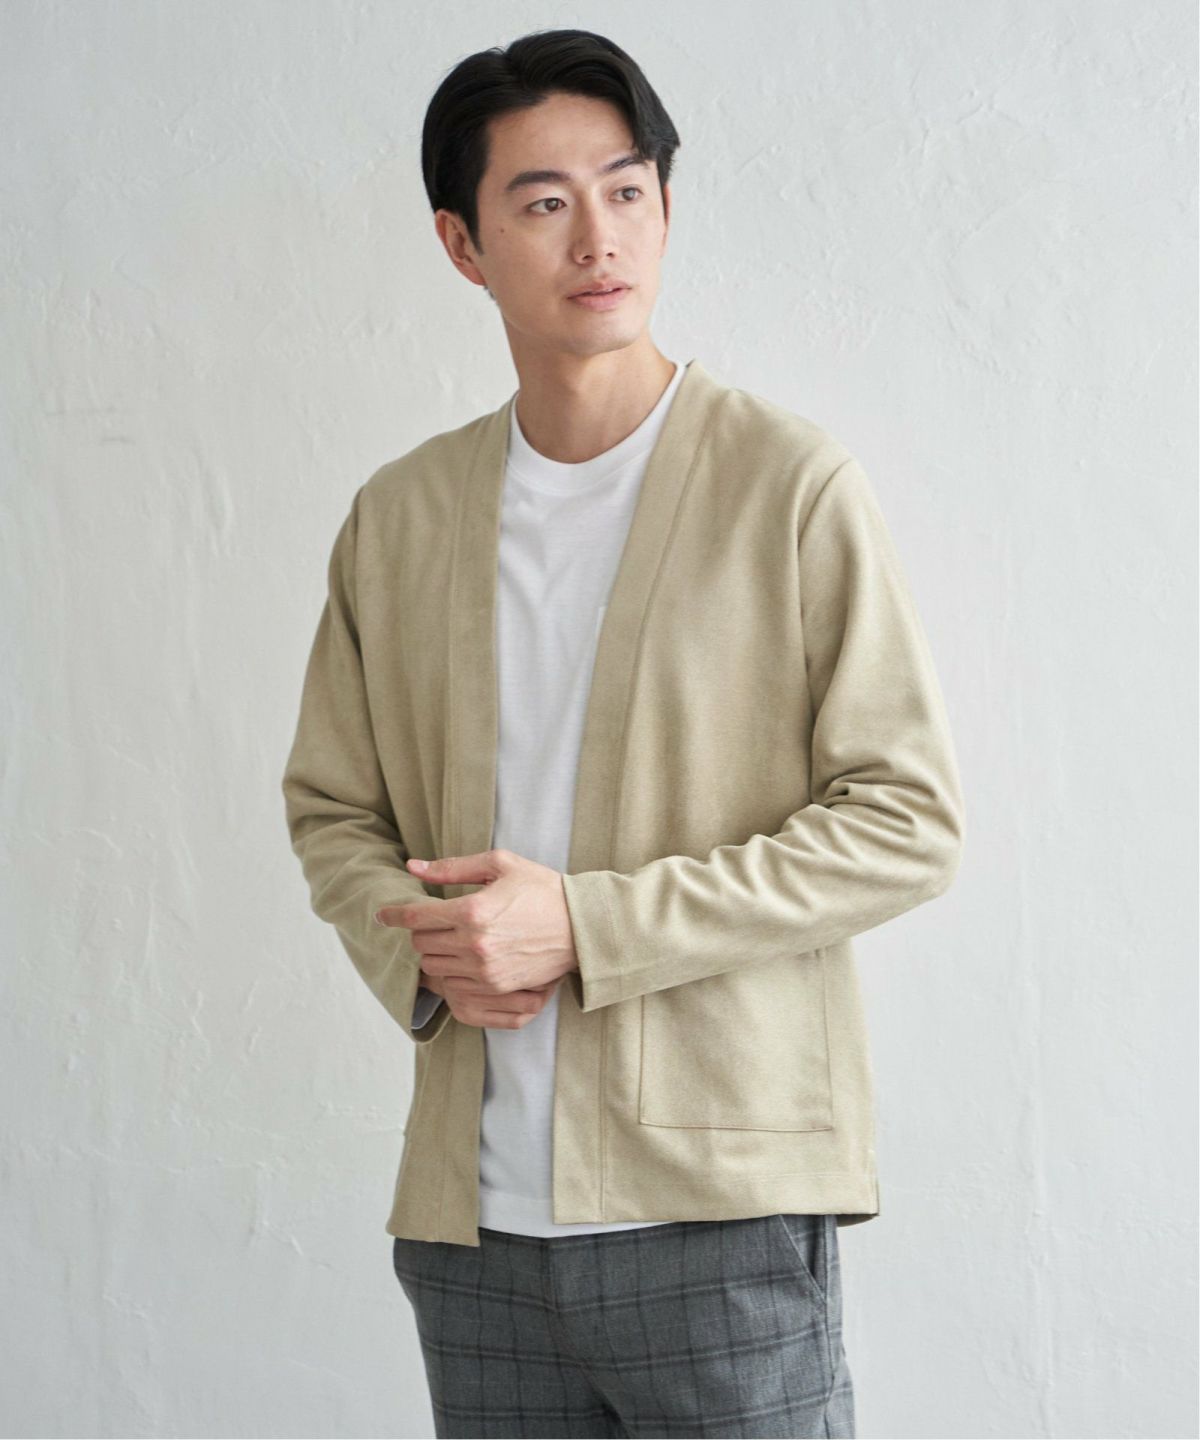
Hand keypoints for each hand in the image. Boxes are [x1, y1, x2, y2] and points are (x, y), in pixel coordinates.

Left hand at [375, 848, 579, 1029]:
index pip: (416, 917)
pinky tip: (463, 957)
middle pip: (421, 944)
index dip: (394, 914)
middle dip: (421, 931)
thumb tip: (413, 867)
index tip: (383, 914)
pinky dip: (451, 971)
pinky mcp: (496, 987)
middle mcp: (474, 945)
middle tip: (432, 921)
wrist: (581, 927)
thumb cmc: (542, 889)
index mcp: (472, 911)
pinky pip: (455, 985)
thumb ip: (452, 868)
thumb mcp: (500, 865)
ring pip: (434, 967)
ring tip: (449, 939)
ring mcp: (484, 971)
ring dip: (435, 952)